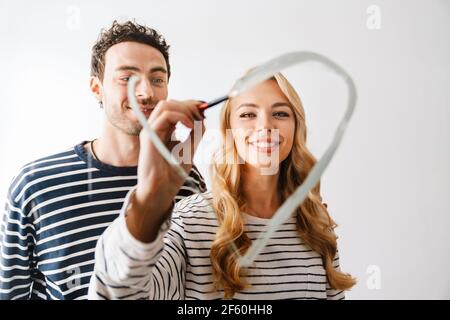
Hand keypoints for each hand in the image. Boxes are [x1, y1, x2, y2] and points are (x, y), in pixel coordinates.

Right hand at [127, 99, 204, 241]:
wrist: (161, 191)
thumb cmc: (172, 174)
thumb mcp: (189, 150)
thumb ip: (195, 134)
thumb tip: (202, 119)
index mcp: (163, 130)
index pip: (174, 108)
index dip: (190, 105)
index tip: (205, 110)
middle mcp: (154, 128)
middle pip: (169, 103)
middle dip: (189, 105)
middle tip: (203, 115)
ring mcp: (150, 130)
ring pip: (165, 105)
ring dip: (185, 109)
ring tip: (196, 122)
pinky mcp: (149, 136)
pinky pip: (165, 116)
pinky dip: (181, 117)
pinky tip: (190, 127)